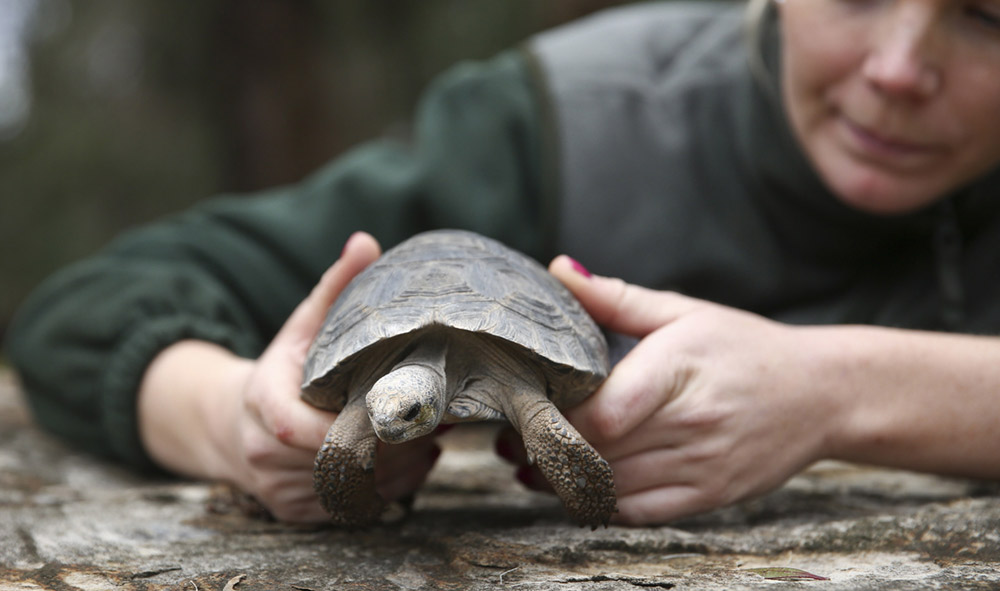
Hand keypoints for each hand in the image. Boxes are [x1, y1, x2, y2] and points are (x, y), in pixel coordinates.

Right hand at [140, 232, 441, 521]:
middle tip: (432, 422)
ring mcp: (278, 490)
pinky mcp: (295, 513)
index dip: (354, 426)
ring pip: (350, 491)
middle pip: (337, 462)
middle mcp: (264, 456)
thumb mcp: (302, 325)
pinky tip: (411, 462)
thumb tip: (365, 243)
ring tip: (428, 441)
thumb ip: (334, 288)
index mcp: (262, 406)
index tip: (397, 409)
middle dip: (390, 445)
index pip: (304, 430)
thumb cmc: (281, 368)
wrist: (233, 422)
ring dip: (398, 470)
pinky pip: (350, 510)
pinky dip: (388, 489)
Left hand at [498, 256, 840, 524]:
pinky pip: (638, 512)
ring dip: (564, 479)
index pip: (602, 412)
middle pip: (598, 452)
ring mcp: (702, 466)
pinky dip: (601, 503)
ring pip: (611, 488)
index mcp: (679, 370)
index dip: (555, 416)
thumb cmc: (745, 348)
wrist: (822, 394)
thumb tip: (560, 269)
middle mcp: (691, 424)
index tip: (526, 404)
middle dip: (548, 447)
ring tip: (532, 461)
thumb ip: (617, 298)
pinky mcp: (709, 497)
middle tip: (513, 435)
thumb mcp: (684, 312)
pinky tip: (578, 485)